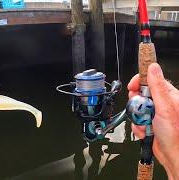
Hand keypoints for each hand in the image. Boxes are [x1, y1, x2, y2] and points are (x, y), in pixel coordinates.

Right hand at [128, 63, 178, 178]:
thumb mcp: (165, 106)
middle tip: (141, 110)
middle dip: (136, 104)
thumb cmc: (175, 133)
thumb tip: (153, 67)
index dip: (139, 82)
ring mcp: (154, 114)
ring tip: (146, 124)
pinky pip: (136, 120)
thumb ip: (157, 86)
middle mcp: (161, 103)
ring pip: (136, 109)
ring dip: (138, 118)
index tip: (132, 86)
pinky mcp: (148, 123)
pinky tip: (146, 131)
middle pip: (140, 95)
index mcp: (168, 95)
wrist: (173, 154)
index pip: (150, 80)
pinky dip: (138, 127)